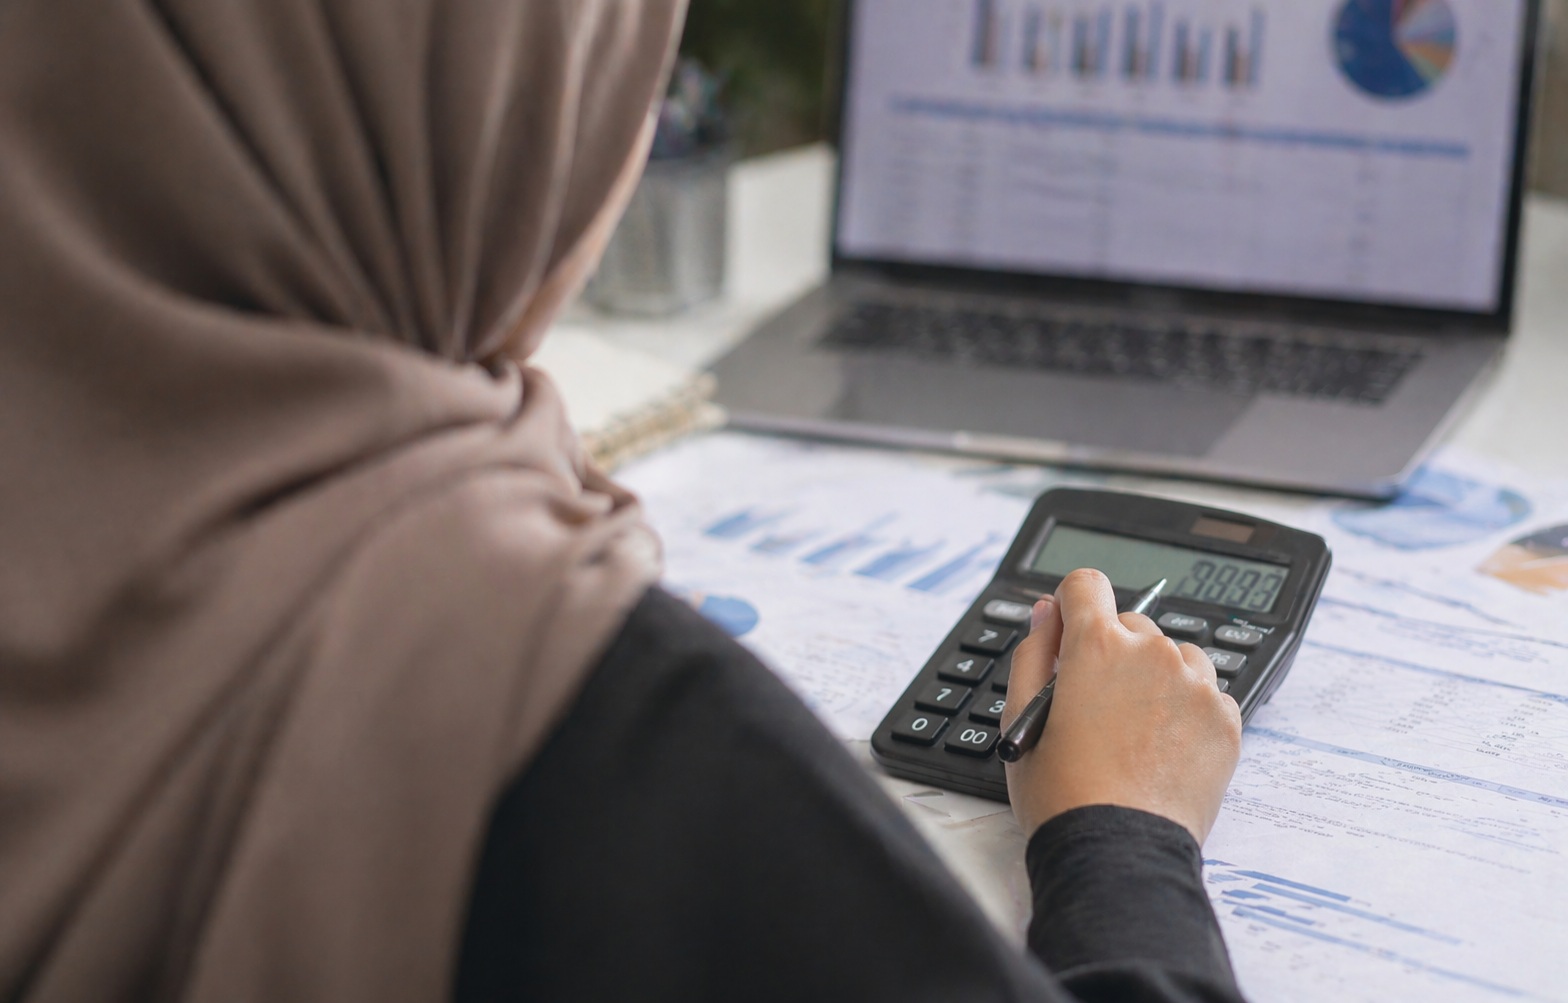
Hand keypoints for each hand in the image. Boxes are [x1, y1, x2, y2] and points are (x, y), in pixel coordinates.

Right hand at [1002, 568, 1242, 844]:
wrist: (1118, 853)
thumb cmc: (1063, 794)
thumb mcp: (1022, 718)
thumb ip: (1033, 653)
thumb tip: (1047, 612)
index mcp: (1097, 646)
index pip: (1086, 584)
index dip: (1072, 606)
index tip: (1069, 634)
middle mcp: (1153, 654)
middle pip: (1130, 623)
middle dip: (1110, 651)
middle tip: (1096, 707)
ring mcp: (1196, 686)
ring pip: (1173, 655)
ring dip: (1154, 676)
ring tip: (1133, 730)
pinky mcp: (1226, 720)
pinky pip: (1206, 692)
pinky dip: (1185, 710)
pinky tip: (1162, 748)